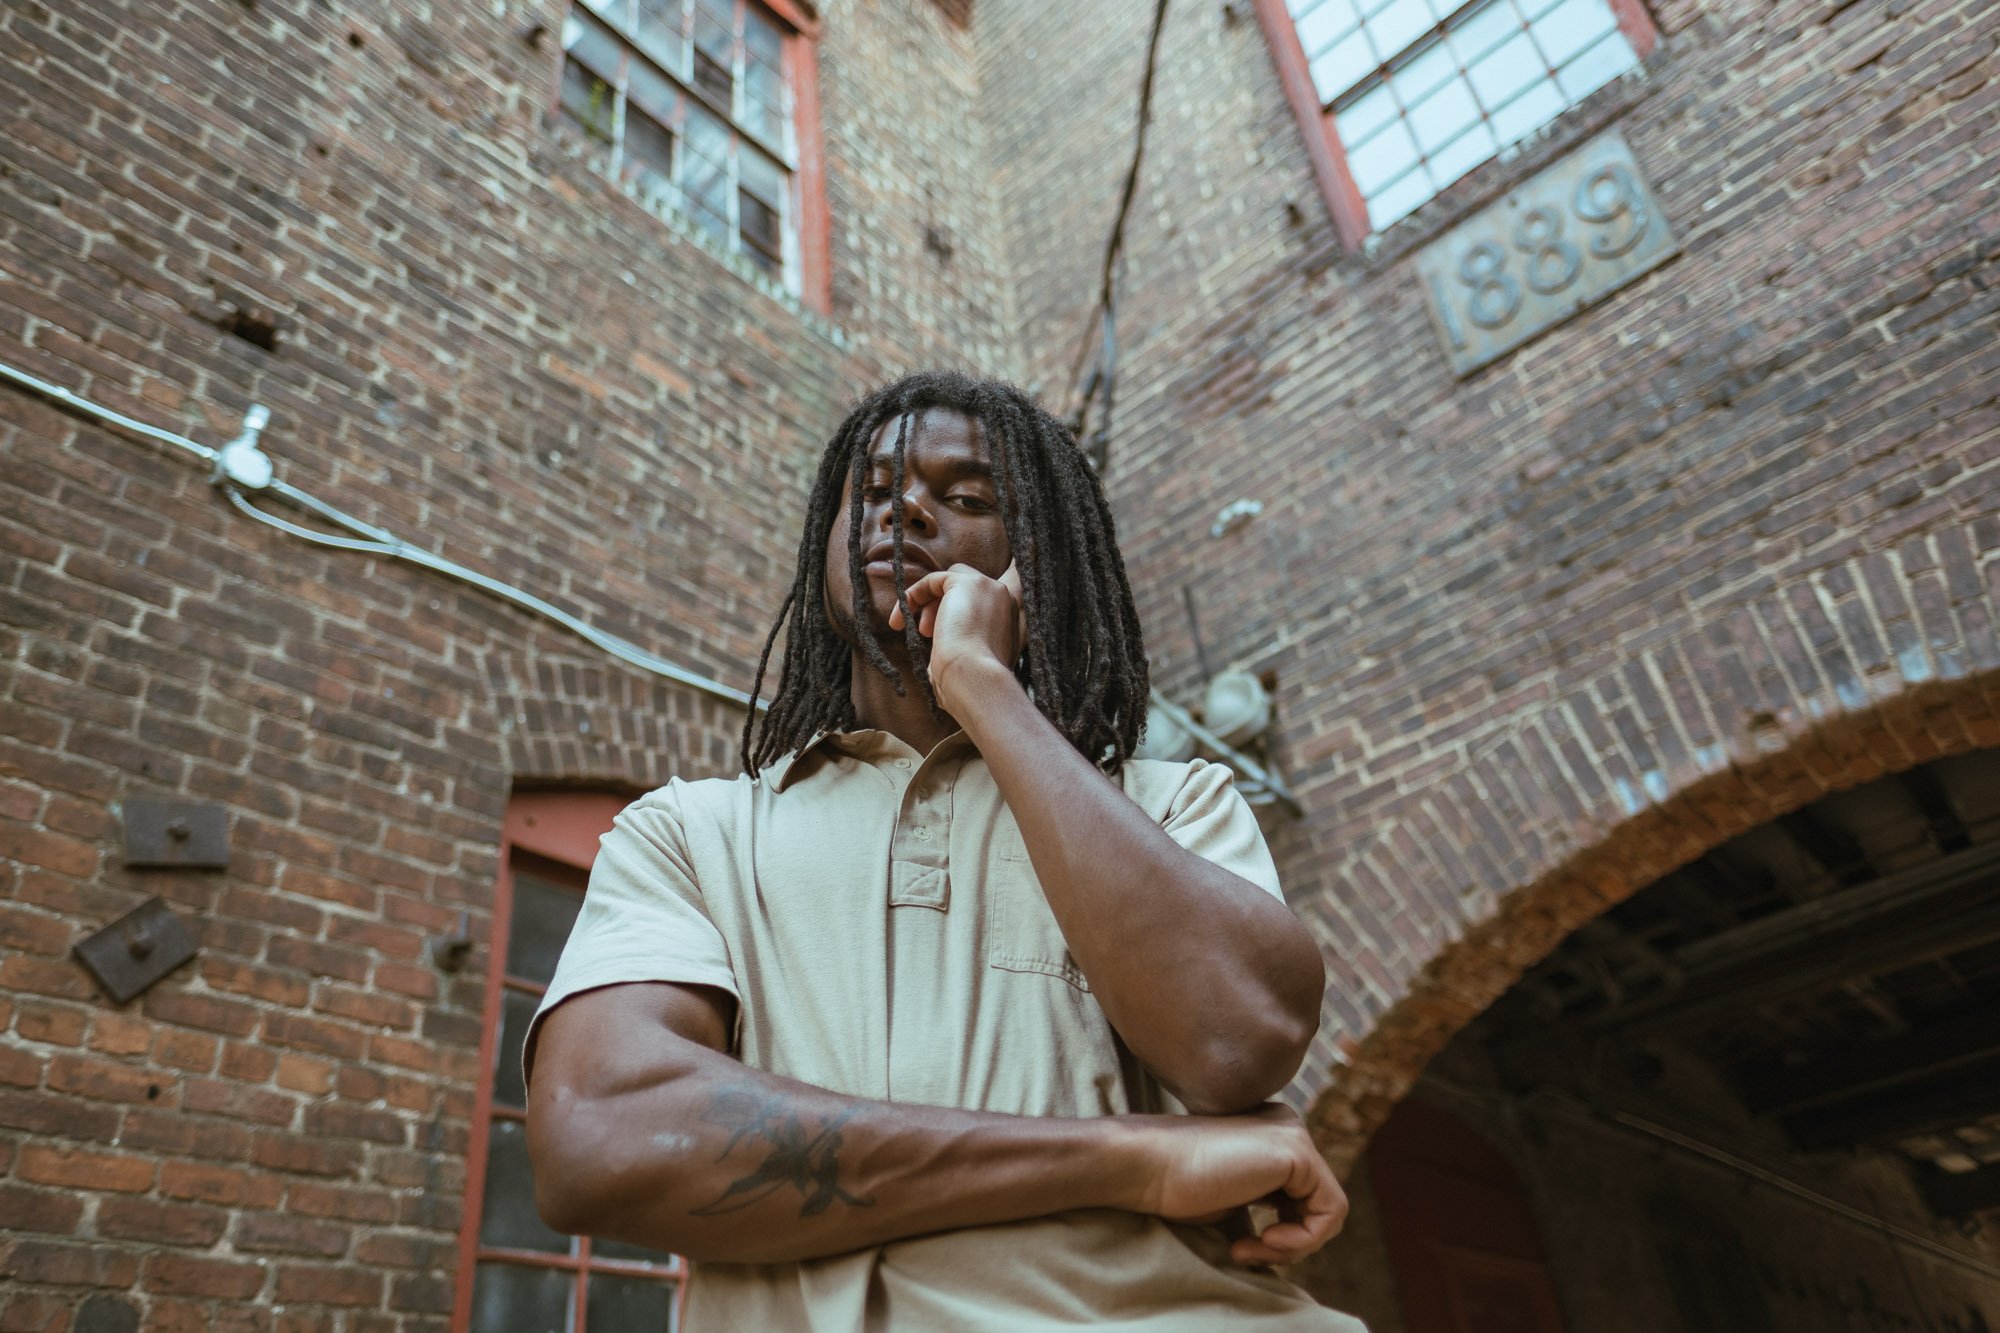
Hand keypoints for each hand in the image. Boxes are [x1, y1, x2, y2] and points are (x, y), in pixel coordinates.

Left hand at [887, 562, 1025, 710]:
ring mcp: (990, 589)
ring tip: (920, 632)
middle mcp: (1008, 602)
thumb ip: (965, 654)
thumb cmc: (972, 685)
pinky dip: (915, 594)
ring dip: (929, 603)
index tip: (941, 632)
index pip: (988, 608)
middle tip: (927, 633)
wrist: (976, 678)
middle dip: (943, 608)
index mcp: (1015, 625)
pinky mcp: (968, 581)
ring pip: (951, 582)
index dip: (962, 617)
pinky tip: (902, 617)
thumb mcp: (973, 669)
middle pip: (968, 591)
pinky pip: (935, 579)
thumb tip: (938, 666)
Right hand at [1133, 1104, 1346, 1265]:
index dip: (1282, 1234)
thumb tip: (1302, 1232)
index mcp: (1273, 1132)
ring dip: (1292, 1246)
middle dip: (1290, 1241)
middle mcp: (1289, 1126)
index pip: (1303, 1195)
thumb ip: (1268, 1198)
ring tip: (1250, 1248)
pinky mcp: (1298, 1153)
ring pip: (1328, 1211)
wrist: (1147, 1166)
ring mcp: (1295, 1135)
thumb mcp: (1234, 1193)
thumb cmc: (1176, 1185)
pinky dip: (1301, 1239)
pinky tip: (1262, 1237)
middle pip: (1319, 1202)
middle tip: (1246, 1252)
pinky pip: (1329, 1211)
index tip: (1239, 1248)